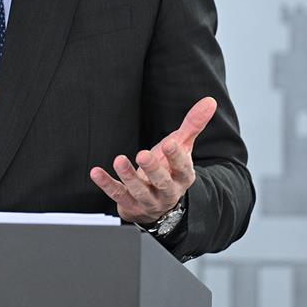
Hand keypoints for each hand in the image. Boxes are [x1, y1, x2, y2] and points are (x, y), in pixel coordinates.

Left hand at [89, 96, 216, 224]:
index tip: (169, 143)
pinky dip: (106, 184)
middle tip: (142, 154)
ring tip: (119, 160)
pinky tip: (96, 172)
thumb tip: (210, 101)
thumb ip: (193, 124)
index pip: (182, 167)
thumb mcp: (181, 146)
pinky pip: (117, 194)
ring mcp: (148, 200)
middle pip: (162, 182)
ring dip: (128, 175)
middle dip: (152, 169)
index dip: (176, 156)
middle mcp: (167, 191)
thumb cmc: (169, 168)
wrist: (158, 203)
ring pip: (139, 190)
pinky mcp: (129, 204)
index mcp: (182, 177)